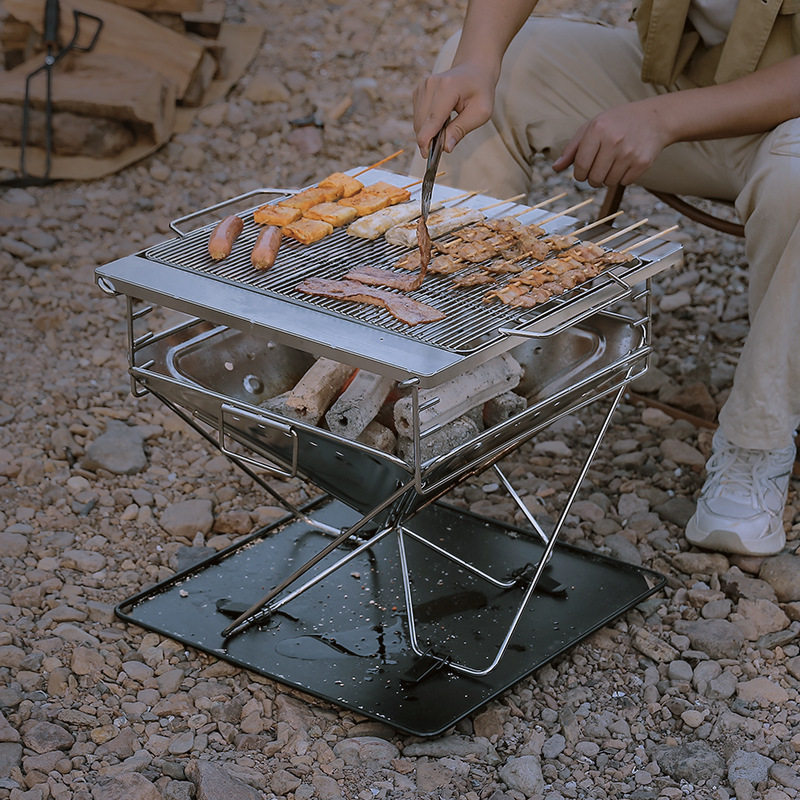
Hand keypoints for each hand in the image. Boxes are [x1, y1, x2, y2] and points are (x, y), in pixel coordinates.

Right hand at [413, 63, 497, 157]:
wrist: (474, 69)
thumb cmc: (480, 91)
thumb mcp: (481, 112)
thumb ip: (461, 130)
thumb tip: (445, 148)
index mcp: (447, 87)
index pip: (432, 120)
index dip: (427, 141)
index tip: (428, 157)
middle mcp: (430, 85)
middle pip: (422, 124)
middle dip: (431, 139)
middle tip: (447, 143)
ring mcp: (422, 87)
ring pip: (418, 122)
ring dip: (429, 132)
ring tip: (448, 126)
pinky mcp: (418, 91)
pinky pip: (418, 118)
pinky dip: (427, 125)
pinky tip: (441, 120)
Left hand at [553, 100, 671, 186]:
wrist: (655, 118)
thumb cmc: (617, 122)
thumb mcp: (592, 127)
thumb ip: (572, 148)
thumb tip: (555, 168)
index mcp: (598, 129)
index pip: (580, 166)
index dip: (579, 174)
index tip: (583, 172)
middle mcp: (614, 140)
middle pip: (593, 179)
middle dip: (593, 179)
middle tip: (599, 168)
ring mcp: (629, 152)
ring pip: (608, 183)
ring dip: (608, 178)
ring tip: (614, 163)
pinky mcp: (643, 162)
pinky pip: (624, 182)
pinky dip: (623, 177)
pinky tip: (627, 163)